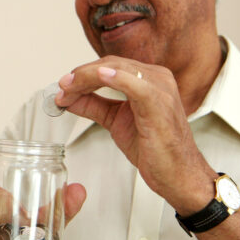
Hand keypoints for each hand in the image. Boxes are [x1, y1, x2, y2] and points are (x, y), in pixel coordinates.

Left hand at [55, 56, 216, 213]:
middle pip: (111, 64)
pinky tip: (99, 76)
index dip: (83, 74)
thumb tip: (69, 98)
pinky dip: (117, 78)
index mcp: (148, 79)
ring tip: (69, 88)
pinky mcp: (160, 103)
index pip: (110, 66)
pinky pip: (136, 85)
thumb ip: (94, 106)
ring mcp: (160, 88)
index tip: (63, 87)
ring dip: (88, 77)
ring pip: (118, 70)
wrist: (177, 174)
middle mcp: (156, 78)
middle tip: (62, 87)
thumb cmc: (156, 149)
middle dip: (81, 75)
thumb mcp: (116, 121)